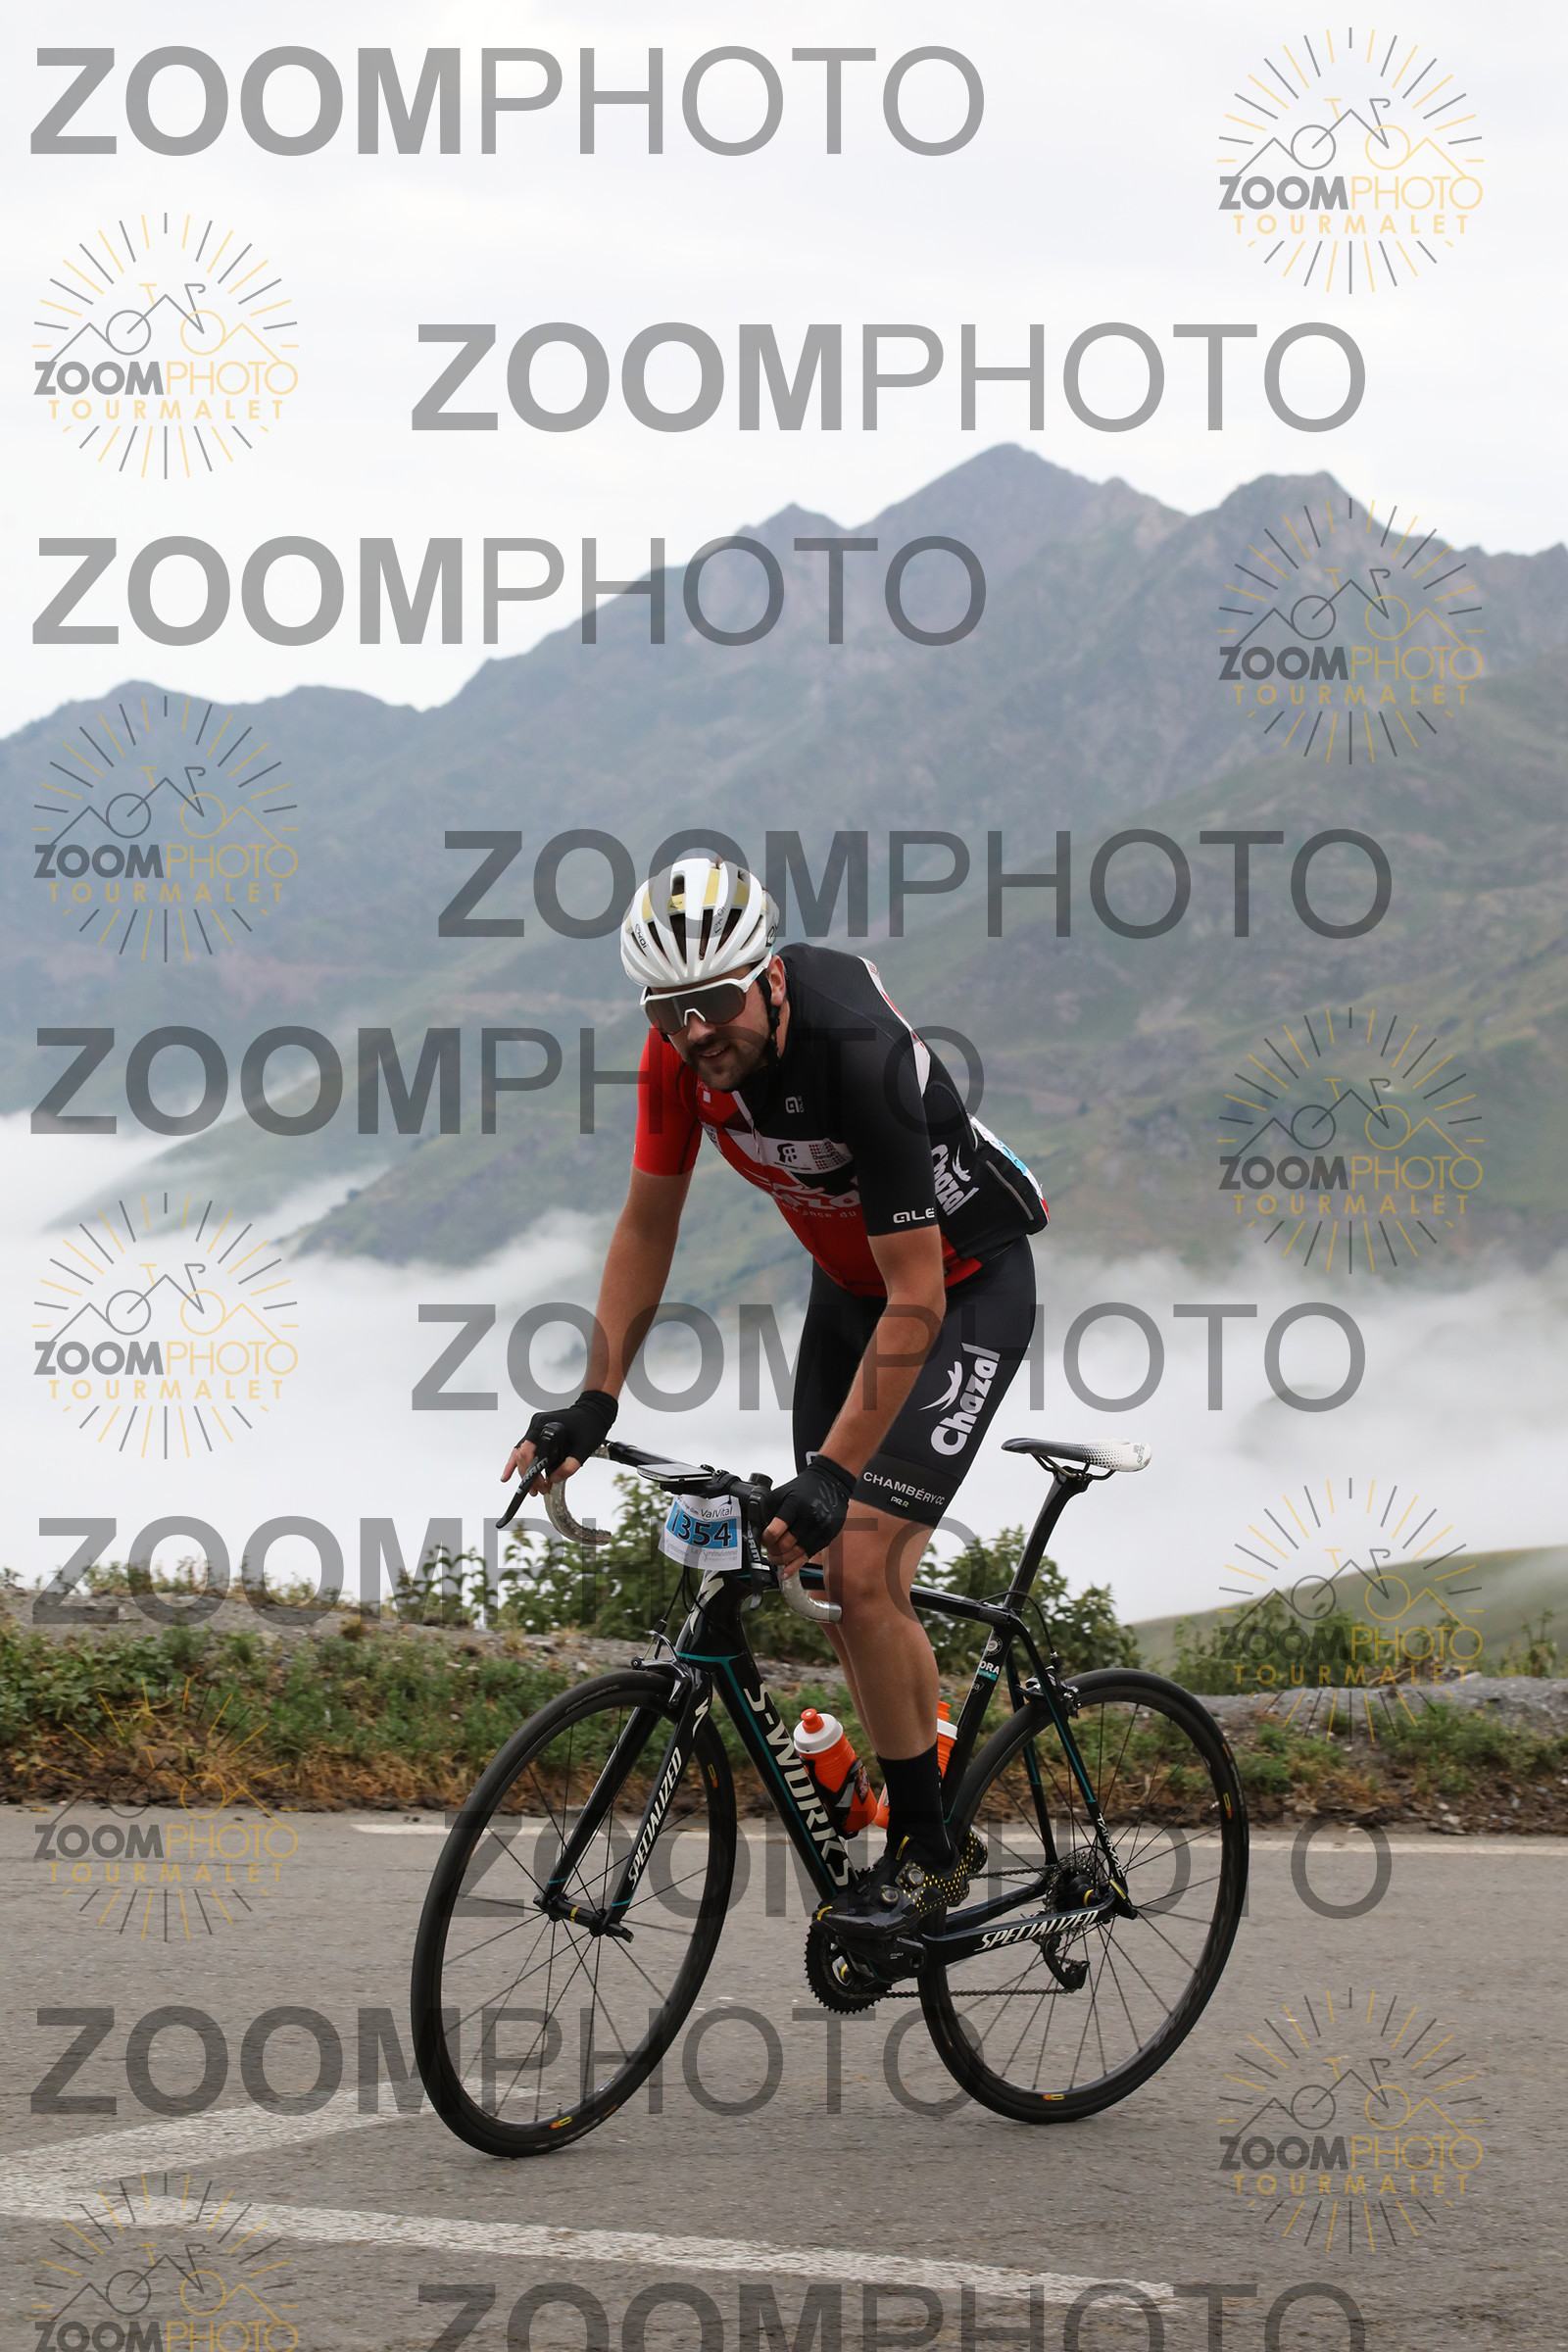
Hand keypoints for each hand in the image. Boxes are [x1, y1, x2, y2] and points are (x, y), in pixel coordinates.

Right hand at [502, 1391, 617, 1491]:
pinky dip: (518, 1463)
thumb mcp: (583, 1448)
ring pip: (521, 1453)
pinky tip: (510, 1474)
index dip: (531, 1470)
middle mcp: (536, 1426)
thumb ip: (570, 1465)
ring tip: (531, 1488)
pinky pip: (525, 1450)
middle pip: (522, 1454)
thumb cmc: (588, 1424)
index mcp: (543, 1425)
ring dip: (524, 1471)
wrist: (593, 1412)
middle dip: (528, 1475)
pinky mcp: (538, 1434)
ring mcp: (536, 1429)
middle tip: (540, 1489)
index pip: (528, 1451)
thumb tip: (554, 1479)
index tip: (539, 1484)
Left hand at [762, 1456, 855, 1569]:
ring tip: (775, 1558)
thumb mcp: (783, 1492)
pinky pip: (809, 1555)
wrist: (831, 1482)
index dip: (765, 1539)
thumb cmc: (805, 1488)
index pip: (775, 1530)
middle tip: (768, 1550)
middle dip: (773, 1551)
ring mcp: (821, 1527)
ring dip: (782, 1560)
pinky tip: (786, 1571)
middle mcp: (809, 1516)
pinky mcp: (828, 1536)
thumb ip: (769, 1509)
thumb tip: (756, 1529)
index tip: (763, 1540)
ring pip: (797, 1553)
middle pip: (786, 1544)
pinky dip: (796, 1566)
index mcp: (795, 1504)